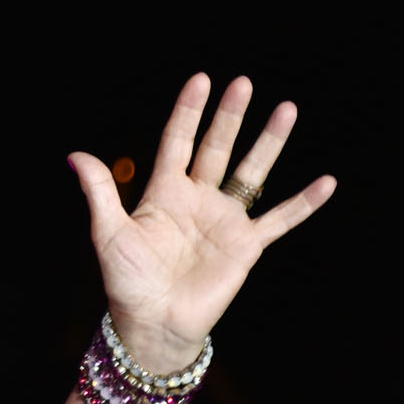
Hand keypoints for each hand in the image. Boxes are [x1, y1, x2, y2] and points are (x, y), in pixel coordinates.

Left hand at [68, 74, 335, 371]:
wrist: (153, 324)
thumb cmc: (127, 281)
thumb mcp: (109, 233)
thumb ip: (100, 192)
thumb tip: (76, 154)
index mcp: (164, 192)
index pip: (178, 141)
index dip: (188, 112)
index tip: (201, 79)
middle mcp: (198, 199)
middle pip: (217, 147)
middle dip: (230, 116)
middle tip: (243, 83)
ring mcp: (224, 220)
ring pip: (251, 172)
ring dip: (269, 143)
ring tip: (287, 109)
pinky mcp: (246, 246)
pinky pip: (280, 219)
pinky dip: (304, 203)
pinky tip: (327, 183)